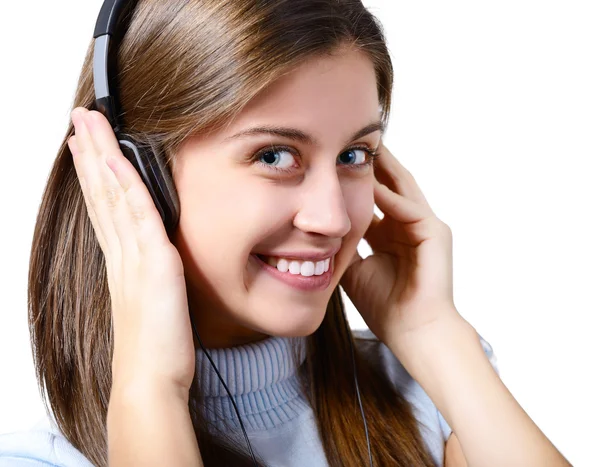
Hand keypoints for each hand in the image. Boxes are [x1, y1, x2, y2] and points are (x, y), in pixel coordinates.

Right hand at [68, 107, 194, 394]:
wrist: (150, 380)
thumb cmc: (154, 350)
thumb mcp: (151, 304)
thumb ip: (149, 279)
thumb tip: (154, 264)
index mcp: (123, 262)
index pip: (105, 208)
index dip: (93, 175)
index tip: (84, 148)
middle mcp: (122, 254)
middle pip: (101, 193)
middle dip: (89, 153)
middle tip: (78, 120)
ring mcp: (134, 256)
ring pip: (113, 196)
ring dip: (100, 156)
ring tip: (86, 124)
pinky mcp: (154, 263)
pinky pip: (137, 214)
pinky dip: (125, 184)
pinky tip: (115, 159)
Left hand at [340, 143, 462, 349]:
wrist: (412, 332)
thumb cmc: (385, 305)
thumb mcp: (354, 269)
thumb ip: (342, 245)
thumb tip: (318, 230)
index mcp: (391, 234)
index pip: (374, 198)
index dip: (356, 181)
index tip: (333, 163)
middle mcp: (408, 225)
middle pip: (390, 184)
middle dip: (372, 164)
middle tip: (351, 140)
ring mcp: (425, 226)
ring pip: (402, 187)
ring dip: (384, 167)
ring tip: (364, 145)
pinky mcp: (435, 233)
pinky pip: (408, 208)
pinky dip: (389, 196)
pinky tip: (371, 182)